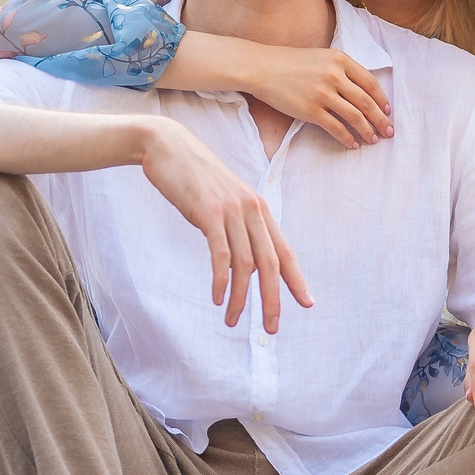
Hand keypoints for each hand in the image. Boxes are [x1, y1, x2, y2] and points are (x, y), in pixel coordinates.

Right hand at [136, 118, 311, 328]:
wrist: (167, 146)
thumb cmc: (194, 177)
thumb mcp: (223, 201)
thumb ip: (237, 225)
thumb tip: (242, 258)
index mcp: (259, 209)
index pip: (284, 251)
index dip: (296, 279)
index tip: (307, 303)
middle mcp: (251, 210)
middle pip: (270, 263)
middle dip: (272, 299)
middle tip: (271, 328)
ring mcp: (231, 211)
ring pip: (245, 265)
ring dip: (240, 298)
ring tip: (232, 321)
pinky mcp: (209, 213)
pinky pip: (221, 254)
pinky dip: (220, 280)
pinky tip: (217, 298)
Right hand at [243, 45, 392, 148]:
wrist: (263, 67)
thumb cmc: (292, 62)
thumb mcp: (322, 56)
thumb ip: (342, 69)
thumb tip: (363, 90)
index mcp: (340, 59)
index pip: (371, 82)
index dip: (382, 100)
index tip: (388, 111)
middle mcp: (334, 76)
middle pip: (367, 102)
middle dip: (381, 119)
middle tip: (389, 131)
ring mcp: (323, 94)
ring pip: (355, 117)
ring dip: (368, 131)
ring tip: (374, 140)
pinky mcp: (311, 110)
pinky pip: (336, 128)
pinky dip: (348, 138)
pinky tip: (353, 144)